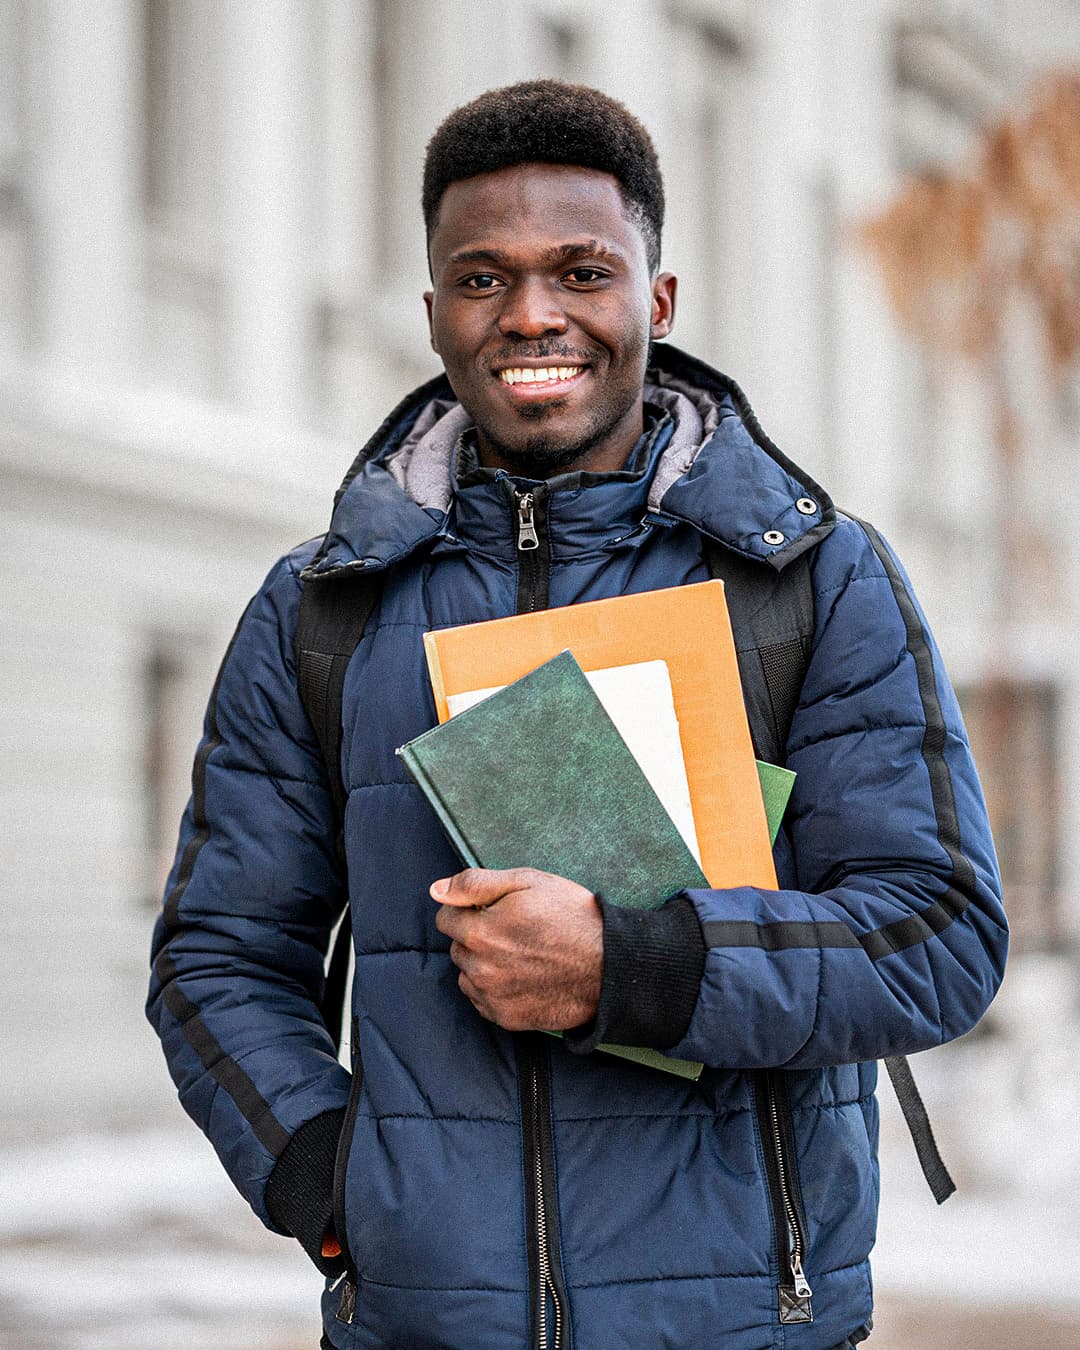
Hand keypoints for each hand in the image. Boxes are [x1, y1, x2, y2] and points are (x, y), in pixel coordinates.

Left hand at [431, 867, 601, 1031]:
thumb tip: (437, 890)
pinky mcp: (506, 1017)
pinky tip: (522, 975)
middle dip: (476, 936)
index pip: (445, 918)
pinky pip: (482, 1000)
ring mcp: (492, 996)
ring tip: (520, 954)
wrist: (609, 965)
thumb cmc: (572, 917)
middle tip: (513, 931)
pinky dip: (494, 988)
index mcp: (480, 932)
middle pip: (457, 947)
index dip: (468, 909)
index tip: (491, 909)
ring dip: (483, 963)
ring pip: (468, 974)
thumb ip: (476, 883)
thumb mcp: (527, 882)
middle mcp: (480, 968)